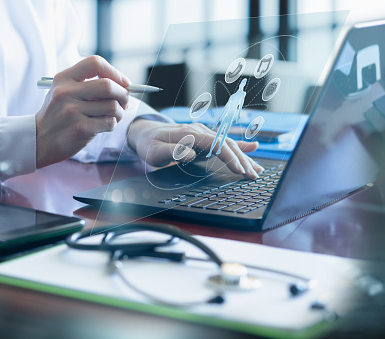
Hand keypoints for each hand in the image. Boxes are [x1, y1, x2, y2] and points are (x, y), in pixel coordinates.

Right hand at [35, 56, 130, 167]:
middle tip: (125, 102)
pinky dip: (112, 124)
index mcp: (63, 79)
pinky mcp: (80, 129)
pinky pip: (109, 123)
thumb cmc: (57, 115)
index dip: (114, 72)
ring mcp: (72, 111)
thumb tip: (124, 86)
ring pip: (112, 106)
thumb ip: (87, 85)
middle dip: (123, 94)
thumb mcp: (63, 92)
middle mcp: (66, 92)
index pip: (95, 63)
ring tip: (113, 116)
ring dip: (119, 113)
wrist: (39, 140)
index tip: (124, 83)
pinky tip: (103, 125)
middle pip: (108, 86)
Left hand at [127, 120, 263, 178]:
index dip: (230, 157)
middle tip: (254, 176)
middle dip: (242, 160)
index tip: (239, 170)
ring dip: (244, 157)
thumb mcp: (155, 152)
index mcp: (190, 134)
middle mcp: (200, 132)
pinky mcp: (204, 139)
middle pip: (227, 144)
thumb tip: (190, 153)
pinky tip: (253, 149)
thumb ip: (172, 151)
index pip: (216, 144)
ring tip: (258, 169)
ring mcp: (204, 134)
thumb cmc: (149, 144)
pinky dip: (240, 147)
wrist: (145, 133)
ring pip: (228, 144)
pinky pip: (224, 143)